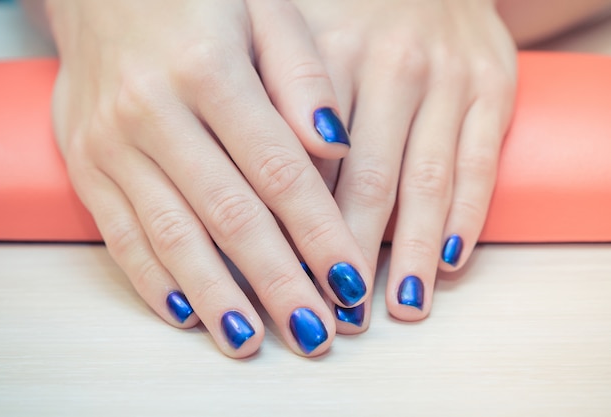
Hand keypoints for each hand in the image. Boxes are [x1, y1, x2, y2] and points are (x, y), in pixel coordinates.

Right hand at [45, 0, 371, 356]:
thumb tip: (334, 147)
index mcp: (208, 69)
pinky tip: (186, 314)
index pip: (279, 171)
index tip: (350, 281)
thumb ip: (303, 77)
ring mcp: (111, 143)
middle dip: (277, 282)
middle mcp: (153, 111)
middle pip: (229, 216)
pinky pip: (119, 235)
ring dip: (217, 296)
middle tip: (314, 333)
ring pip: (172, 236)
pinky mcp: (85, 166)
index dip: (319, 233)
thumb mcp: (264, 11)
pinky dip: (153, 280)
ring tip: (251, 342)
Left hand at [294, 0, 516, 328]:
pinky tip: (449, 262)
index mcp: (328, 56)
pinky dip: (467, 218)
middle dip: (351, 256)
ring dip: (412, 252)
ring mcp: (447, 78)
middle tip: (341, 315)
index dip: (297, 231)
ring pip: (426, 182)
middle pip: (368, 182)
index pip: (308, 162)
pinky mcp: (494, 86)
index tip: (288, 283)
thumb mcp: (296, 39)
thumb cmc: (349, 15)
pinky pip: (479, 164)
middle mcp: (390, 67)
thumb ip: (271, 105)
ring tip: (401, 306)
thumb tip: (254, 202)